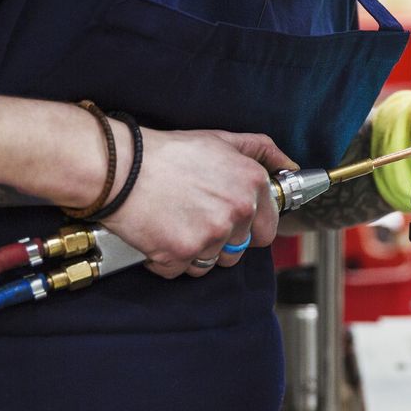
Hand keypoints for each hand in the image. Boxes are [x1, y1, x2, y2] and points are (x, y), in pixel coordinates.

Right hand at [101, 129, 296, 279]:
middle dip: (219, 242)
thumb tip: (290, 164)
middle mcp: (237, 211)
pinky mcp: (182, 254)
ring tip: (174, 221)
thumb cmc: (166, 153)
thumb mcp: (220, 140)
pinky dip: (167, 258)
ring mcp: (211, 235)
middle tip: (193, 217)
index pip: (267, 229)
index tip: (227, 220)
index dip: (245, 227)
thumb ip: (260, 150)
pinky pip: (180, 270)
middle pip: (238, 251)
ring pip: (210, 263)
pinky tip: (158, 232)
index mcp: (252, 184)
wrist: (120, 167)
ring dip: (193, 251)